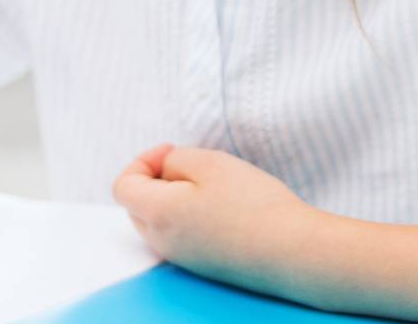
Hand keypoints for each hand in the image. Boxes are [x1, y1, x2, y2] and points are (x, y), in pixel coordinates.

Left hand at [112, 144, 317, 296]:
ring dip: (173, 197)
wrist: (295, 252)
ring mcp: (182, 259)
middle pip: (136, 205)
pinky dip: (189, 216)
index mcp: (157, 214)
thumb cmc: (253, 203)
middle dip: (154, 179)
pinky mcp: (203, 267)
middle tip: (190, 164)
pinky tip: (222, 208)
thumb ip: (174, 160)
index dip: (143, 160)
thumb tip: (164, 171)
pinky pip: (180, 236)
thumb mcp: (209, 162)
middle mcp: (162, 242)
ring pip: (158, 221)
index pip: (123, 185)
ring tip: (211, 185)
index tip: (173, 151)